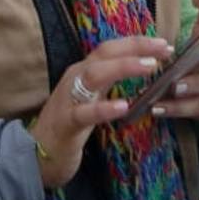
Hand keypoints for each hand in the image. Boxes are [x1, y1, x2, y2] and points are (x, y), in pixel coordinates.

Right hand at [28, 35, 172, 188]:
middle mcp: (75, 78)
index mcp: (83, 71)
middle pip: (105, 53)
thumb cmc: (69, 126)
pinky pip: (84, 113)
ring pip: (94, 75)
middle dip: (136, 48)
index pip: (111, 48)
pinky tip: (124, 106)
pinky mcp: (65, 123)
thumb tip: (142, 70)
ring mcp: (68, 99)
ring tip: (150, 68)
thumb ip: (111, 83)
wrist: (34, 156)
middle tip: (164, 49)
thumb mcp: (92, 98)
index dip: (137, 43)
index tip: (164, 43)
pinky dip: (104, 108)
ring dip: (124, 67)